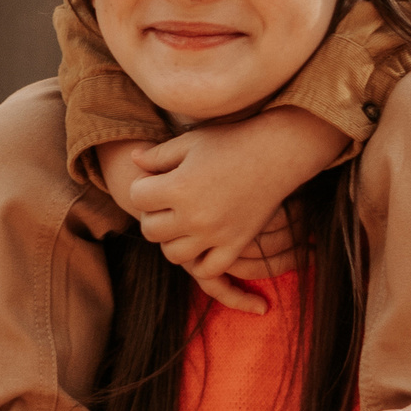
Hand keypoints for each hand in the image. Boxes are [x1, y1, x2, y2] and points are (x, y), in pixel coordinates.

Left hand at [100, 108, 350, 313]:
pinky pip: (207, 268)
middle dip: (153, 215)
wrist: (277, 152)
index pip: (137, 198)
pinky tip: (201, 242)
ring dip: (172, 240)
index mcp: (179, 187)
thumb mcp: (190, 142)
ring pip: (173, 254)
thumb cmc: (231, 141)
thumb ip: (158, 155)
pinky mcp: (235, 244)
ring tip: (183, 222)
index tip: (156, 180)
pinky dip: (199, 261)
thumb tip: (133, 159)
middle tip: (168, 203)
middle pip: (150, 230)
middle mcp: (194, 215)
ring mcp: (215, 234)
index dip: (142, 187)